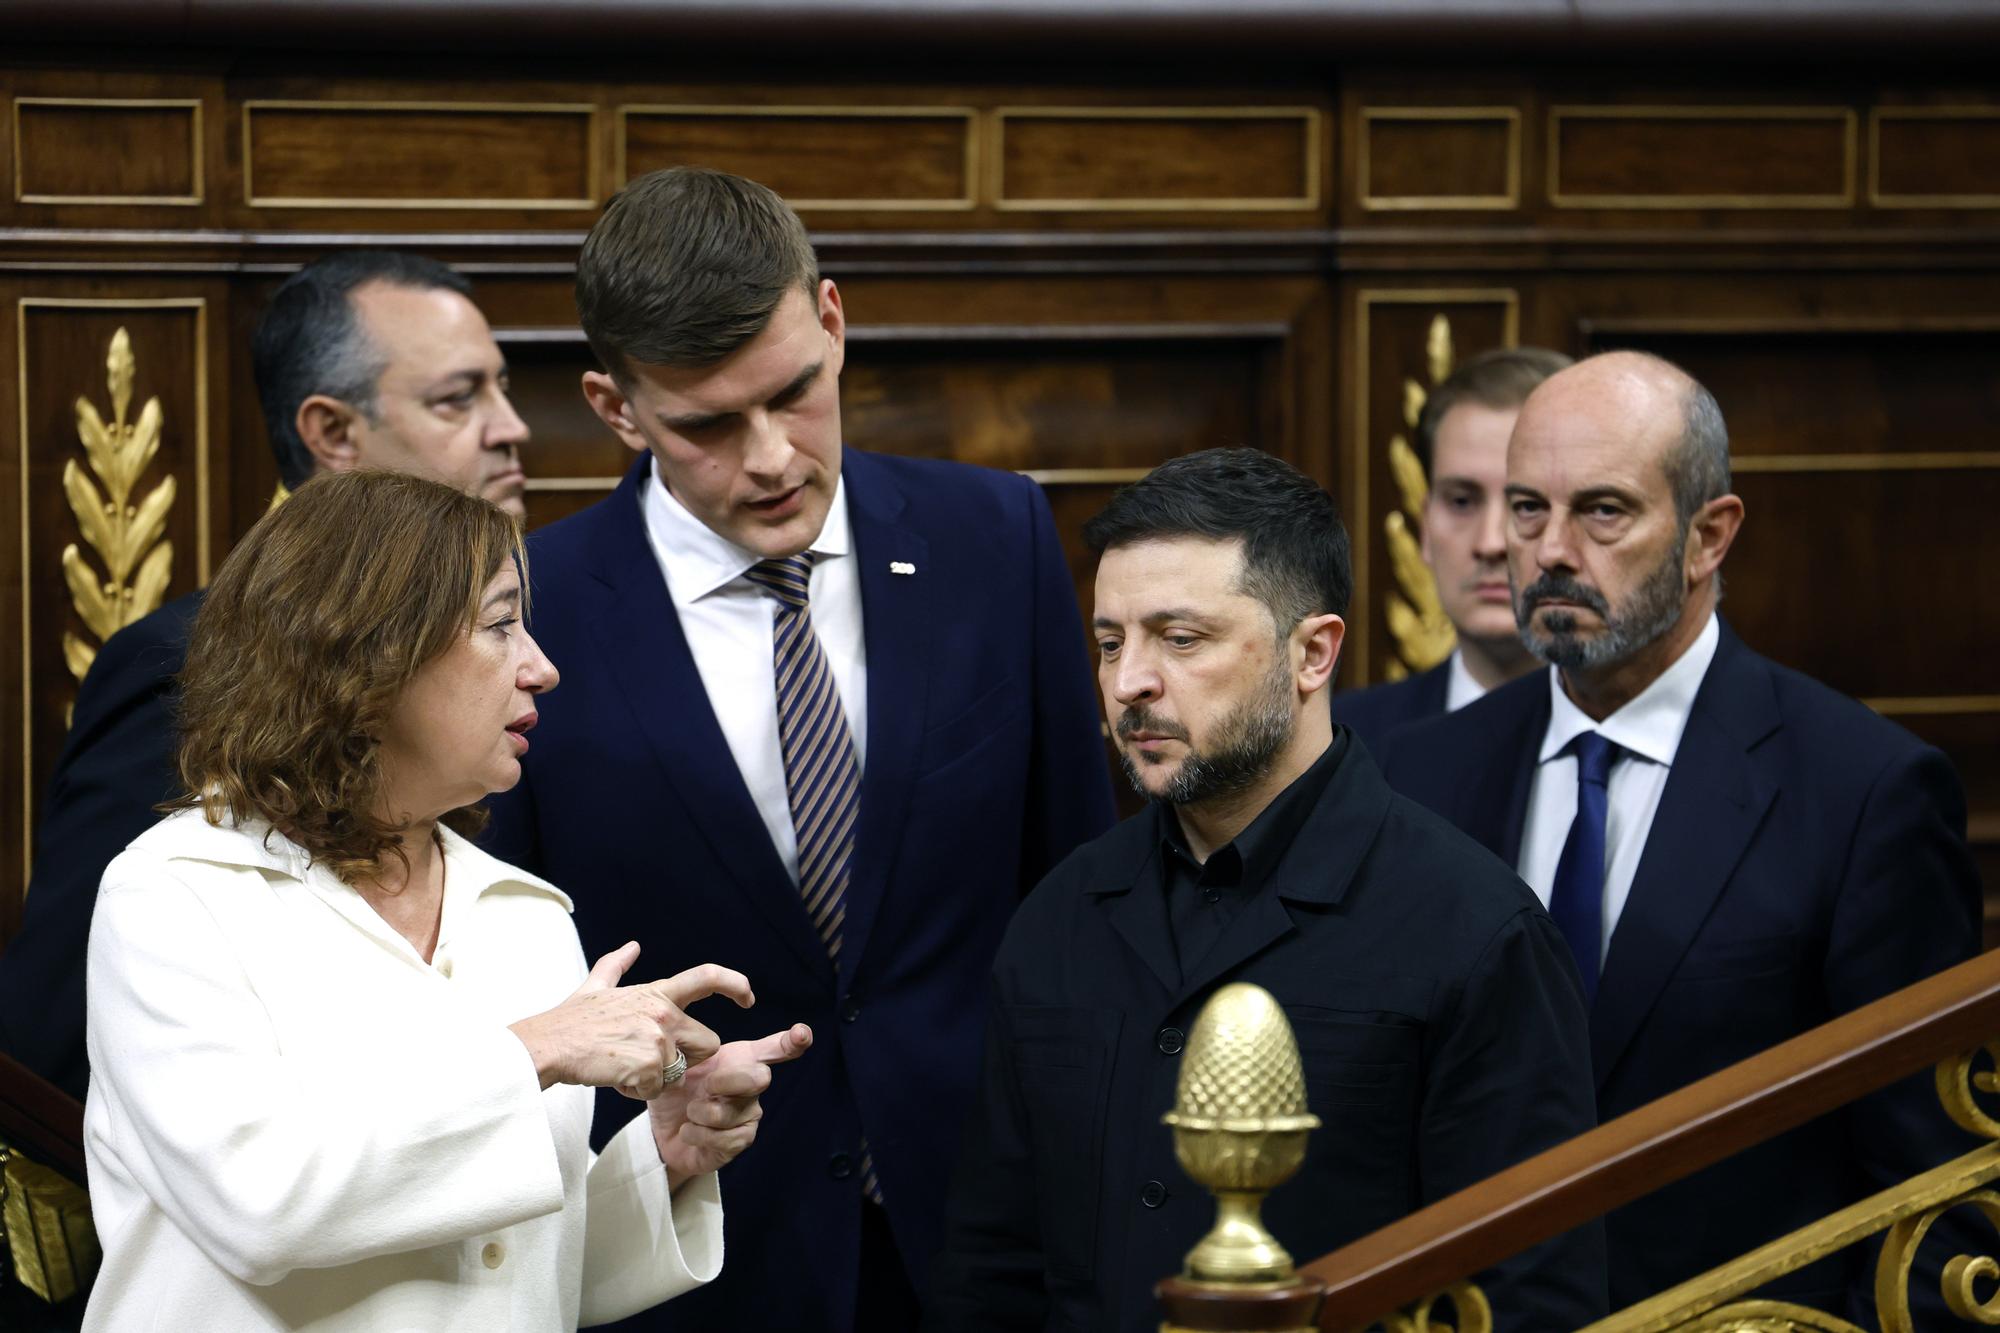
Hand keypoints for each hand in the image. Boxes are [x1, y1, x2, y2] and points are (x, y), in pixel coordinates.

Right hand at [509, 943, 753, 1098]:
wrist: (548, 1046)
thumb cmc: (570, 1020)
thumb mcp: (595, 986)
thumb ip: (617, 965)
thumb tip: (633, 946)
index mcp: (656, 993)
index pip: (707, 977)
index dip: (735, 984)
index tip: (748, 997)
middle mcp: (664, 1013)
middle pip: (708, 1044)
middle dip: (688, 1059)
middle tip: (652, 1061)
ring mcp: (657, 1040)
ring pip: (680, 1073)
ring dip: (657, 1078)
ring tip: (624, 1066)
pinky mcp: (648, 1068)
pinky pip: (656, 1091)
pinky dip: (637, 1091)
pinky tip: (615, 1077)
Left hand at [650, 1022, 812, 1190]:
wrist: (664, 1129)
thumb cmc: (678, 1090)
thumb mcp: (680, 1063)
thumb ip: (692, 1049)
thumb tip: (698, 1039)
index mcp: (743, 1059)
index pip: (777, 1048)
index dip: (793, 1041)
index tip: (802, 1033)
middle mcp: (753, 1086)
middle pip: (759, 1077)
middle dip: (725, 1081)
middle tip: (703, 1087)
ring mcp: (750, 1114)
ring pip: (728, 1112)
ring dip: (698, 1113)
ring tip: (690, 1113)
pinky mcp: (742, 1140)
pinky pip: (723, 1138)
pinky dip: (696, 1134)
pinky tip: (690, 1131)